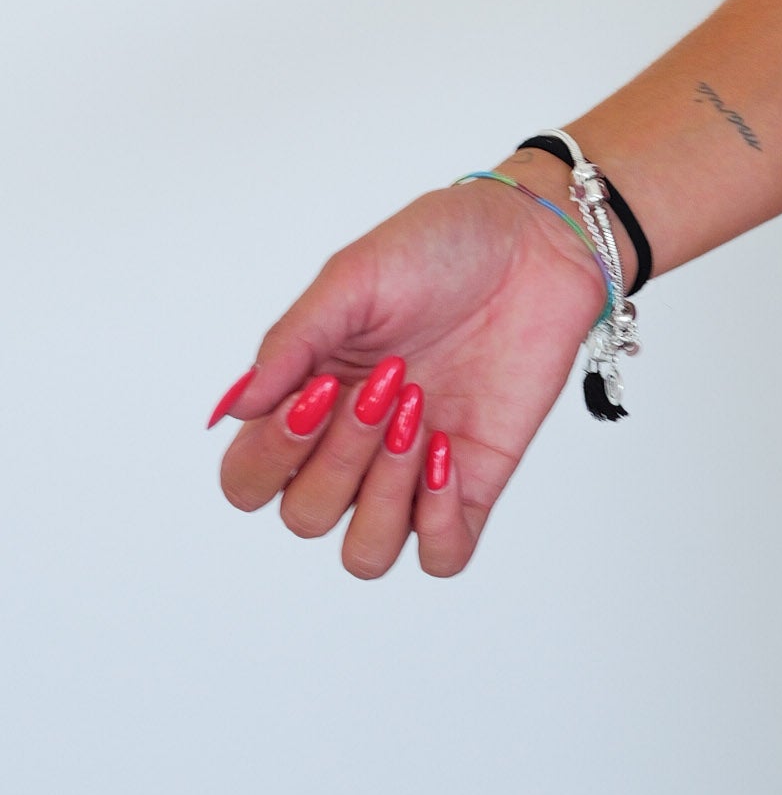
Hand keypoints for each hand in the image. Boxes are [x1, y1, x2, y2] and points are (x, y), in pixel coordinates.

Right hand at [208, 177, 604, 578]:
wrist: (535, 239)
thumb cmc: (440, 247)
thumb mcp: (353, 278)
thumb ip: (291, 344)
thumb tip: (233, 410)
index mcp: (307, 401)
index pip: (248, 481)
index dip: (272, 455)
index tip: (322, 388)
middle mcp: (352, 447)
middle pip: (304, 517)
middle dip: (341, 455)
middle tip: (392, 380)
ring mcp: (412, 470)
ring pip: (364, 553)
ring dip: (382, 493)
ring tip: (419, 415)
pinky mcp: (474, 480)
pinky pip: (441, 555)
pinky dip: (436, 522)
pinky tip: (447, 454)